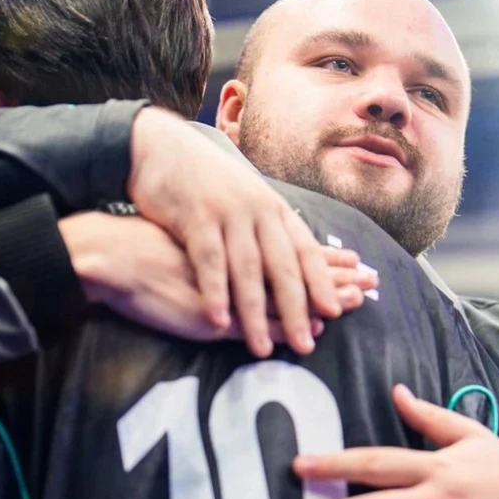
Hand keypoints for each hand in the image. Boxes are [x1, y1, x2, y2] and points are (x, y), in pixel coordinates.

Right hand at [128, 108, 339, 356]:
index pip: (306, 251)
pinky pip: (209, 261)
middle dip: (297, 310)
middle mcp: (258, 211)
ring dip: (256, 313)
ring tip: (262, 349)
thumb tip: (298, 260)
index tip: (335, 312)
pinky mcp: (196, 217)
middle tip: (306, 345)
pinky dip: (216, 292)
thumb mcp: (248, 200)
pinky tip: (219, 321)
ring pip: (248, 270)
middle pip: (283, 267)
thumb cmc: (208, 183)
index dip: (322, 282)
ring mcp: (229, 214)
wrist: (162, 149)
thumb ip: (270, 229)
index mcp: (275, 210)